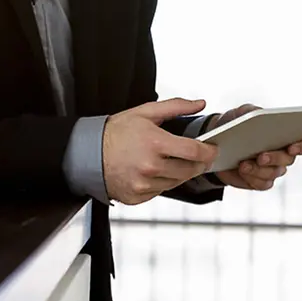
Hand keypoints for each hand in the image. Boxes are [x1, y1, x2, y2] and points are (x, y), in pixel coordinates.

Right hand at [102, 98, 219, 204]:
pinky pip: (161, 191)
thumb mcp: (145, 112)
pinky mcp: (138, 197)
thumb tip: (199, 103)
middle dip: (199, 163)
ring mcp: (144, 185)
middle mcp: (150, 167)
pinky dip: (164, 182)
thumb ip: (176, 107)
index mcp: (155, 143)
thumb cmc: (116, 132)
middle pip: (190, 170)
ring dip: (182, 173)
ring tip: (176, 161)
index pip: (194, 152)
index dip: (209, 151)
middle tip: (199, 156)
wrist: (88, 153)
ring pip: (178, 182)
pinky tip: (157, 171)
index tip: (212, 149)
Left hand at [207, 103, 301, 190]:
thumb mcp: (240, 114)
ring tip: (243, 164)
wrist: (216, 144)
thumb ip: (250, 111)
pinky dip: (252, 178)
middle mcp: (285, 153)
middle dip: (276, 158)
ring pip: (275, 173)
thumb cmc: (234, 125)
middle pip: (290, 159)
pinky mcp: (261, 181)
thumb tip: (257, 114)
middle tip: (261, 156)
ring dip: (259, 169)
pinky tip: (242, 171)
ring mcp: (274, 169)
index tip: (293, 146)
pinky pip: (262, 183)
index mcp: (287, 134)